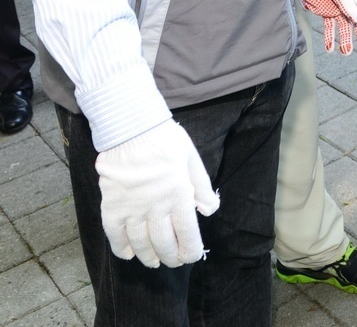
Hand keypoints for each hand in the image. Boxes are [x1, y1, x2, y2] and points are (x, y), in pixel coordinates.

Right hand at [95, 120, 219, 267]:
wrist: (130, 129)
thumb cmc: (165, 140)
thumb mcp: (192, 159)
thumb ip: (201, 187)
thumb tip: (210, 211)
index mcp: (178, 195)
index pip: (186, 233)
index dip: (190, 250)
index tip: (191, 256)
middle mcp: (155, 207)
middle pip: (163, 242)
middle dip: (171, 256)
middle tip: (174, 262)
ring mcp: (132, 208)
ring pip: (140, 242)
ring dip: (148, 256)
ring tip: (154, 262)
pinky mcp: (111, 206)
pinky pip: (115, 234)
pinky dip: (121, 248)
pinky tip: (128, 254)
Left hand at [296, 0, 356, 53]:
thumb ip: (346, 2)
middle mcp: (345, 3)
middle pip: (356, 22)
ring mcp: (335, 8)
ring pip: (343, 27)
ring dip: (345, 40)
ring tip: (346, 53)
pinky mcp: (323, 11)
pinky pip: (328, 27)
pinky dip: (329, 38)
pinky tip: (330, 49)